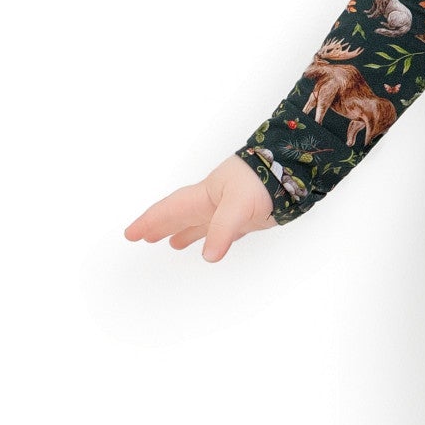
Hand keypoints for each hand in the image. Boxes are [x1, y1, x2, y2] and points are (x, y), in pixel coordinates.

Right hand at [124, 154, 274, 262]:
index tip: (131, 234)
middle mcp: (213, 200)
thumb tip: (208, 255)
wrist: (294, 169)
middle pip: (180, 215)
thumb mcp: (237, 204)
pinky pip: (221, 229)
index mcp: (205, 194)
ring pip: (200, 222)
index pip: (170, 209)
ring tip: (171, 243)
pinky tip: (211, 243)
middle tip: (142, 237)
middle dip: (161, 226)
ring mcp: (230, 208)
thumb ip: (221, 230)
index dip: (150, 221)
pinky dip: (211, 236)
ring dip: (184, 232)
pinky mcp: (247, 215)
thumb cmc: (262, 179)